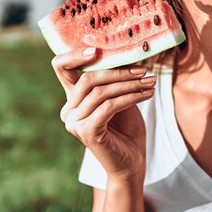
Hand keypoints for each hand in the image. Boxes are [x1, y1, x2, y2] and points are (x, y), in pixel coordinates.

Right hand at [51, 48, 155, 180]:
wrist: (131, 163)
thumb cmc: (127, 129)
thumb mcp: (119, 98)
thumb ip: (113, 80)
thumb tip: (125, 51)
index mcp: (72, 99)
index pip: (61, 67)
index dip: (75, 54)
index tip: (97, 49)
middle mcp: (68, 110)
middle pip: (88, 78)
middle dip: (119, 72)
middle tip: (144, 70)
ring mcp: (74, 122)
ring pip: (101, 92)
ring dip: (130, 85)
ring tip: (150, 82)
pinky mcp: (86, 131)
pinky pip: (109, 106)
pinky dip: (130, 97)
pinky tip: (147, 94)